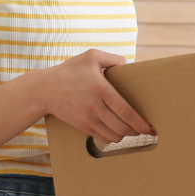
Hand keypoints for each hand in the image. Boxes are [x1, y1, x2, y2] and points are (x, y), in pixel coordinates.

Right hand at [39, 49, 154, 143]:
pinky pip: (102, 138)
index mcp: (100, 88)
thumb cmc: (69, 71)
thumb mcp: (91, 56)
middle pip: (122, 127)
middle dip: (137, 131)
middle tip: (145, 129)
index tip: (150, 127)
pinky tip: (116, 131)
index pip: (125, 111)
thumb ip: (112, 58)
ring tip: (130, 130)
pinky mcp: (82, 126)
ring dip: (125, 135)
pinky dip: (112, 137)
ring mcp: (87, 119)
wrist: (44, 89)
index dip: (140, 122)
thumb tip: (128, 65)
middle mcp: (94, 106)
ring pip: (113, 136)